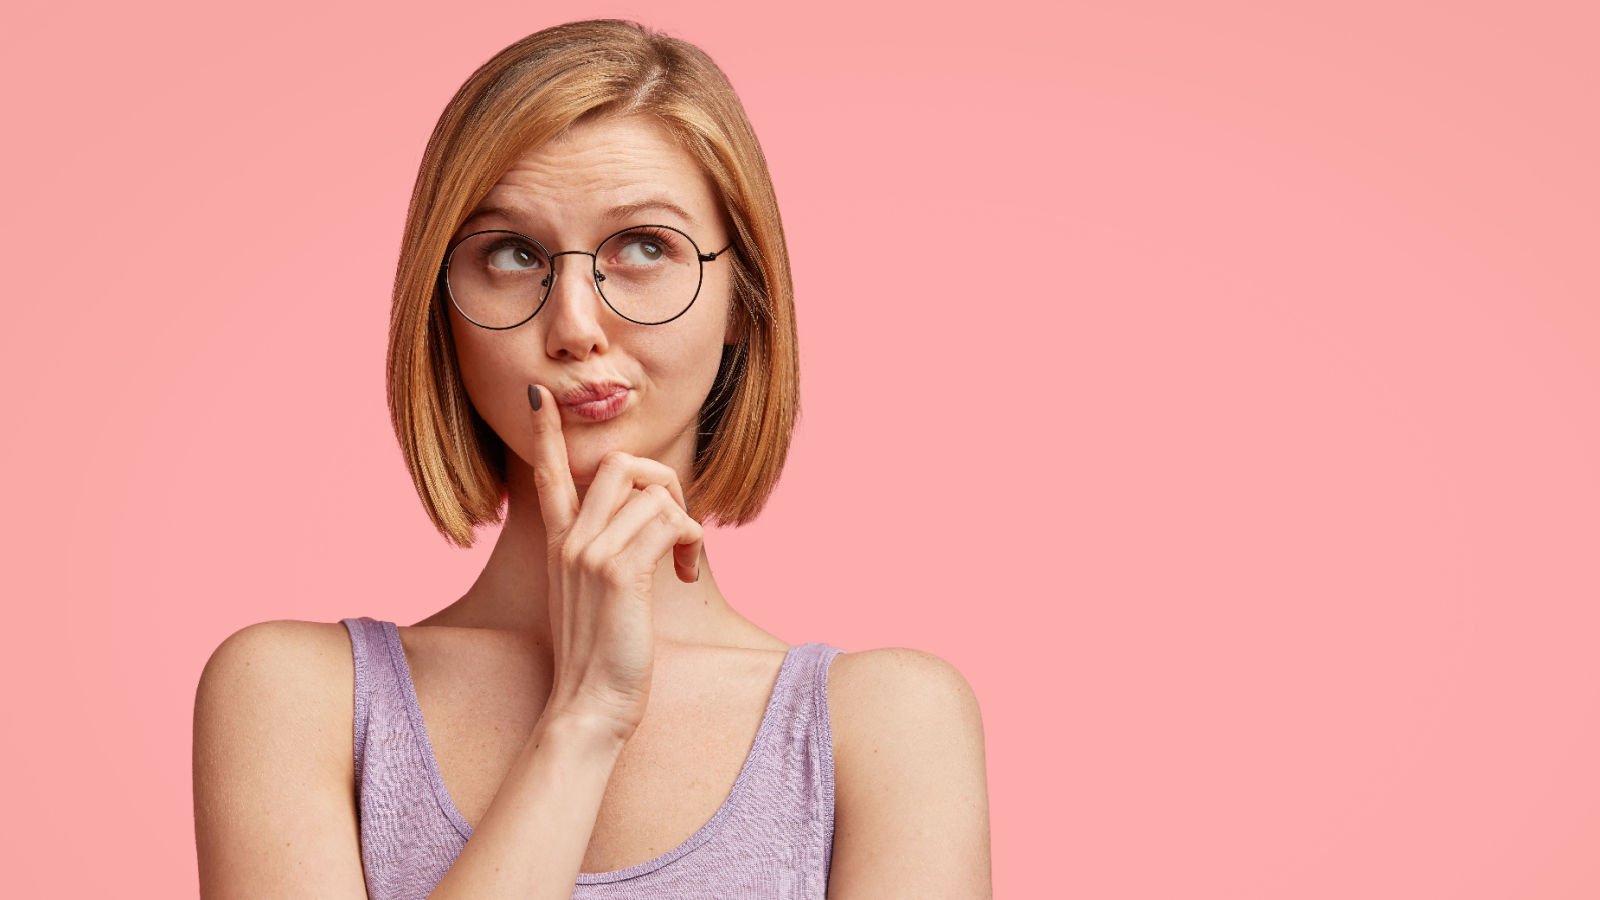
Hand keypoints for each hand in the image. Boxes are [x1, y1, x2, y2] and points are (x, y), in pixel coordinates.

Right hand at [525, 383, 704, 743]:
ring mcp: (591, 555)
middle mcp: (570, 541)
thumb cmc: (600, 657)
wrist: (588, 706)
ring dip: (685, 521)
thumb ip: (606, 557)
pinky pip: (668, 522)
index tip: (536, 395)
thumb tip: (646, 526)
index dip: (544, 433)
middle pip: (621, 464)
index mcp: (559, 543)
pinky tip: (683, 573)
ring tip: (682, 561)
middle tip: (678, 526)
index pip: (548, 474)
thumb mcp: (593, 596)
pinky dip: (689, 541)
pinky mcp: (620, 574)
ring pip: (652, 491)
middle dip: (666, 482)